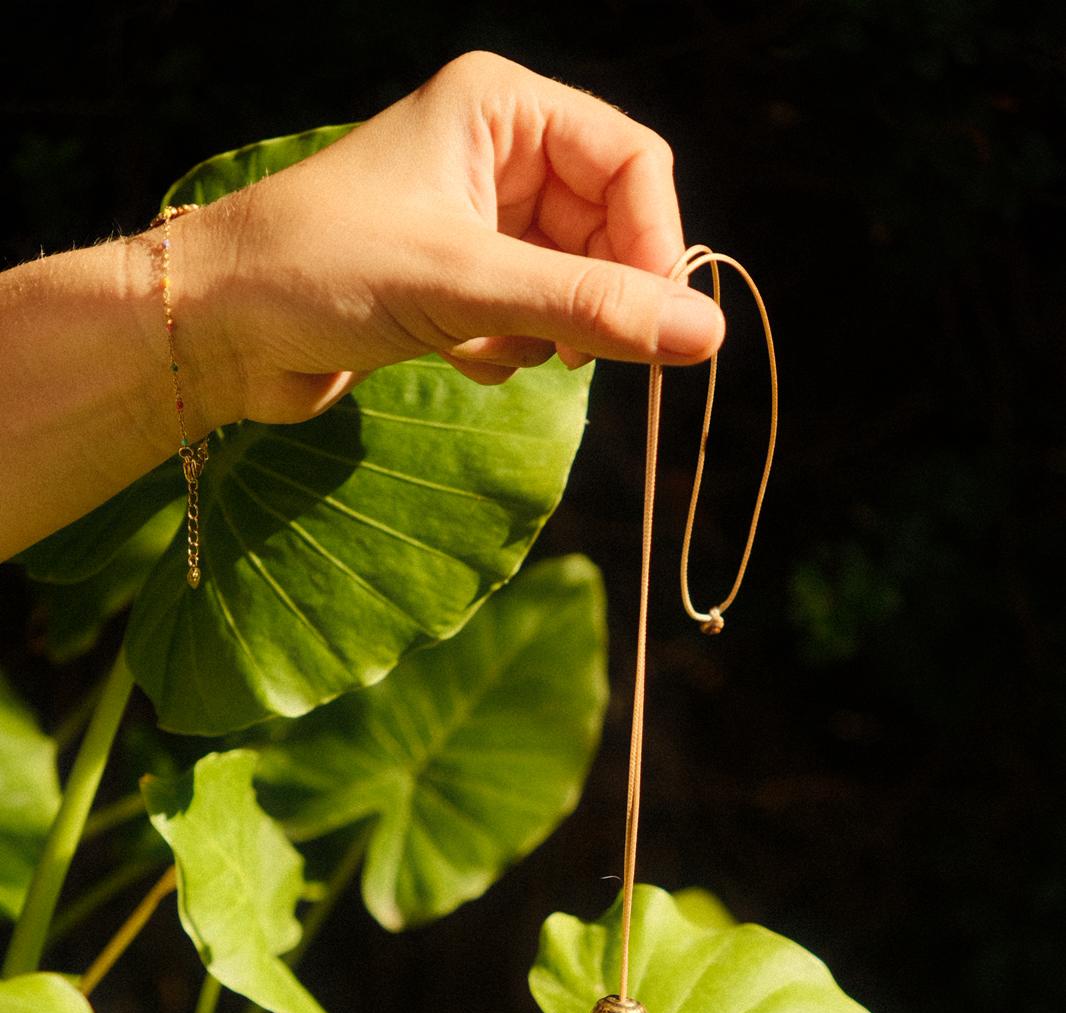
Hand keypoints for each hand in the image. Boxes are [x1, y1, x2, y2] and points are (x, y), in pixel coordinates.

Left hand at [188, 52, 724, 426]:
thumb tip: (707, 335)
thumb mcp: (468, 285)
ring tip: (487, 344)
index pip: (633, 162)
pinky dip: (509, 349)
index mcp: (501, 107)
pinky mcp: (458, 282)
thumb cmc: (321, 270)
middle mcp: (497, 152)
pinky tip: (456, 356)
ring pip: (573, 282)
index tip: (655, 324)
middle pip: (610, 227)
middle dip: (596, 296)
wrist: (217, 330)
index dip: (654, 243)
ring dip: (546, 331)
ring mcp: (478, 220)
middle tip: (574, 353)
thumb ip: (589, 307)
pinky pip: (532, 318)